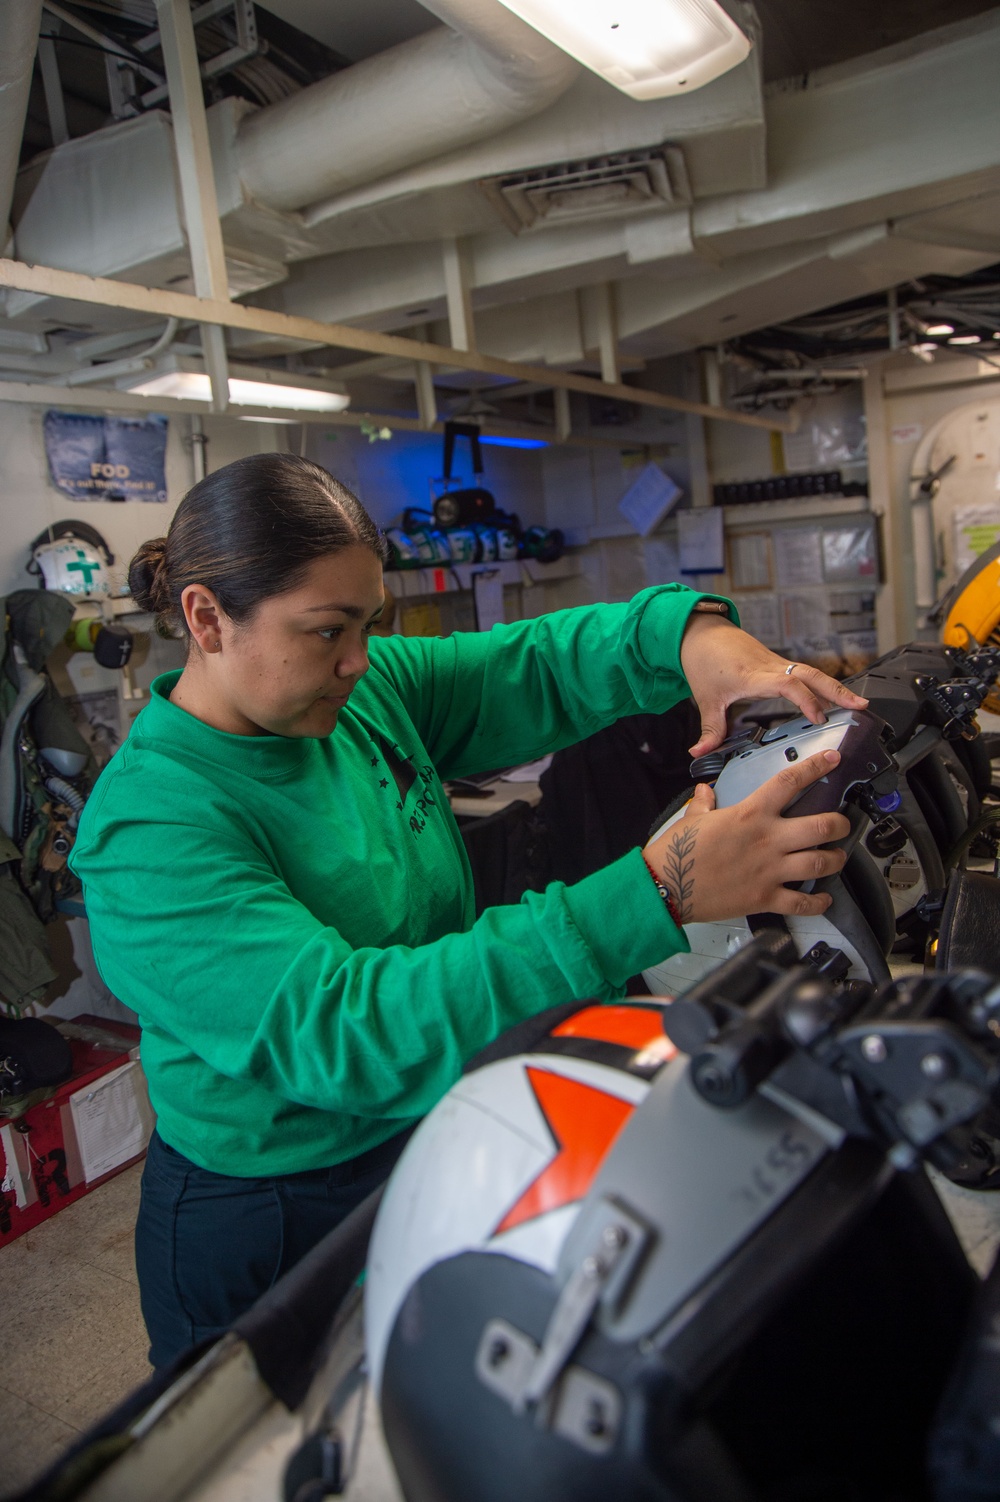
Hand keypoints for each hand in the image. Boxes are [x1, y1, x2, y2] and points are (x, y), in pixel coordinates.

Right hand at [643, 750, 850, 923]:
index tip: (833, 759)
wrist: (667, 885)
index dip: (816, 767)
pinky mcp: (765, 897)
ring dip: (835, 859)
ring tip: (837, 857)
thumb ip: (705, 803)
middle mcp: (767, 840)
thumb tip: (706, 792)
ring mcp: (770, 870)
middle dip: (840, 824)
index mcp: (750, 814)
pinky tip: (823, 899)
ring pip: (820, 863)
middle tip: (842, 824)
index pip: (790, 782)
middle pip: (821, 826)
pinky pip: (802, 902)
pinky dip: (818, 902)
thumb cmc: (678, 851)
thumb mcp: (693, 818)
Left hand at [679, 612, 868, 758]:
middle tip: (860, 705)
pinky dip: (823, 685)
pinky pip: (806, 674)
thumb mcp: (706, 699)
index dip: (805, 700)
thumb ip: (710, 729)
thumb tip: (700, 752)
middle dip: (837, 690)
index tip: (818, 717)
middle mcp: (770, 667)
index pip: (787, 684)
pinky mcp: (779, 664)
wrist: (703, 634)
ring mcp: (777, 664)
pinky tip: (835, 698)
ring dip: (835, 688)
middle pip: (810, 675)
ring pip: (812, 673)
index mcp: (754, 676)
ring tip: (859, 704)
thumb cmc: (706, 661)